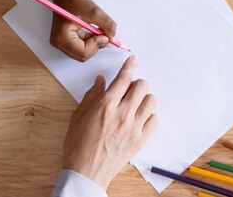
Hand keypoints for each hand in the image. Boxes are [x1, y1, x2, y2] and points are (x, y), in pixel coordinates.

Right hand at [50, 0, 116, 61]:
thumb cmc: (74, 0)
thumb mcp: (94, 11)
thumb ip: (106, 25)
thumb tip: (113, 38)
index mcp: (62, 37)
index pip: (83, 52)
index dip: (97, 45)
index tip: (104, 35)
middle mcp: (59, 43)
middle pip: (83, 55)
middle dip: (96, 46)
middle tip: (103, 34)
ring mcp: (61, 43)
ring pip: (83, 53)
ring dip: (94, 44)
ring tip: (97, 30)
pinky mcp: (65, 41)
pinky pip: (81, 47)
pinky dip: (90, 42)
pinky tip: (92, 32)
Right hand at [62, 56, 158, 189]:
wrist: (86, 173)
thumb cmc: (78, 145)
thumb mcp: (78, 116)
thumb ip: (91, 96)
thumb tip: (101, 81)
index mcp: (106, 105)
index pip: (123, 78)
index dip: (130, 65)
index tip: (133, 59)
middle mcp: (123, 114)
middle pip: (142, 86)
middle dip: (136, 83)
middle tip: (129, 88)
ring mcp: (134, 127)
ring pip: (151, 101)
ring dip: (144, 98)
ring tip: (134, 103)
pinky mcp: (140, 140)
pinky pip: (155, 120)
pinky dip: (149, 115)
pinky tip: (139, 118)